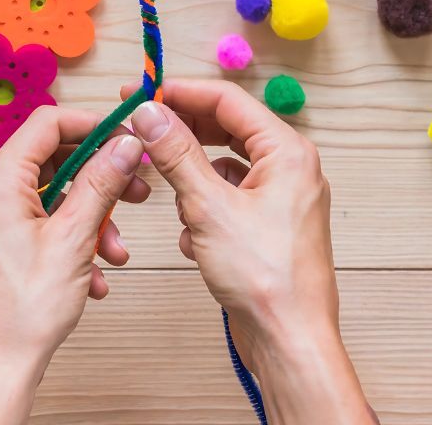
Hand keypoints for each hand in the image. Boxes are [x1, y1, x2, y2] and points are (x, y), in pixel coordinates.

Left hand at [0, 106, 148, 424]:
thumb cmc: (22, 312)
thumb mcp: (75, 238)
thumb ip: (101, 183)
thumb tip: (123, 145)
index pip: (46, 123)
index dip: (91, 125)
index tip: (125, 137)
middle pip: (51, 161)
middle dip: (98, 179)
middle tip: (134, 191)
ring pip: (50, 198)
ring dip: (90, 218)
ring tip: (114, 251)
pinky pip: (39, 226)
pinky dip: (70, 240)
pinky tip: (92, 275)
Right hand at [126, 79, 373, 423]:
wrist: (289, 339)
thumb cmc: (265, 278)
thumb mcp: (209, 207)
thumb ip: (176, 154)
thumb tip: (150, 113)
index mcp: (287, 152)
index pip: (227, 100)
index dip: (180, 92)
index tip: (141, 92)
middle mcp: (290, 168)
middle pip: (226, 129)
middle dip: (182, 136)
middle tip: (141, 132)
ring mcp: (280, 198)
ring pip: (223, 166)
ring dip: (192, 180)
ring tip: (172, 199)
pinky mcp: (268, 225)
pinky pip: (227, 198)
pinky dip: (203, 210)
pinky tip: (193, 238)